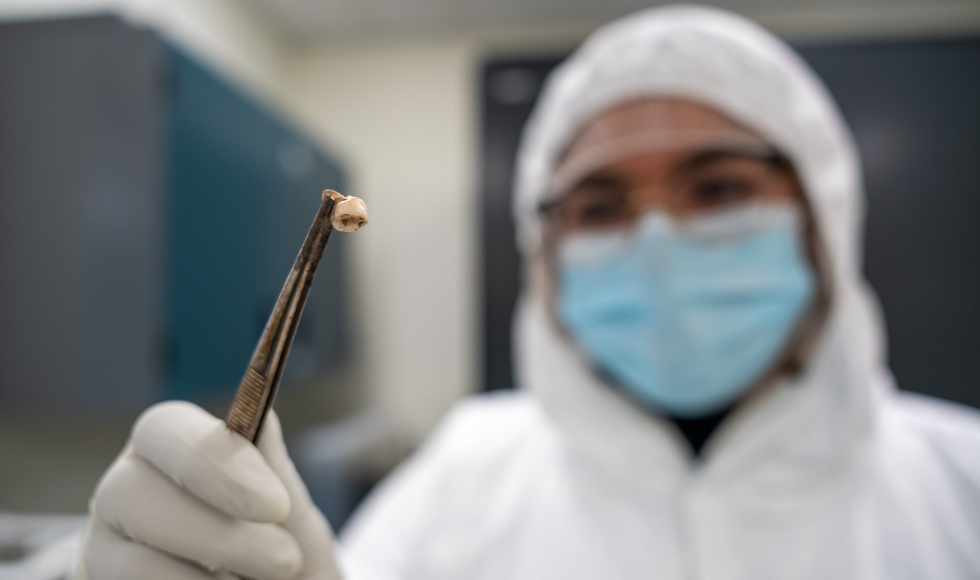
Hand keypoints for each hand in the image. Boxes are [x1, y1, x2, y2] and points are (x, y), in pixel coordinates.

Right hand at [72, 401, 343, 579]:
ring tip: (270, 578)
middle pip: (129, 490)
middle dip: (217, 531)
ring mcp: (105, 548)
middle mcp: (125, 491)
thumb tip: (262, 417)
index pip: (164, 428)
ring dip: (207, 570)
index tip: (276, 506)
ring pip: (129, 557)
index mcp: (170, 450)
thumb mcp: (291, 524)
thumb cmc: (277, 564)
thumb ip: (277, 478)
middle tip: (285, 559)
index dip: (217, 462)